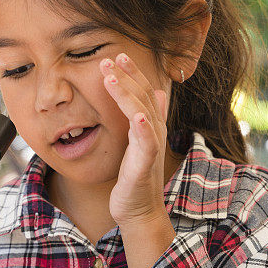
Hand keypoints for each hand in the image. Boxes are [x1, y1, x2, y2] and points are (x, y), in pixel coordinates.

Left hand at [102, 53, 168, 225]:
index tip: (117, 56)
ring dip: (128, 95)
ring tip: (111, 78)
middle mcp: (154, 132)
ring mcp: (151, 147)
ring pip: (143, 114)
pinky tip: (138, 116)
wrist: (139, 210)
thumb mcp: (139, 143)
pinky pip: (148, 143)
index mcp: (150, 126)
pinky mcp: (146, 165)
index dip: (132, 73)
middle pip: (143, 97)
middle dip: (127, 76)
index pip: (144, 92)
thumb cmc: (136, 178)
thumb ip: (146, 119)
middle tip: (109, 58)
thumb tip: (158, 94)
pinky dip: (144, 128)